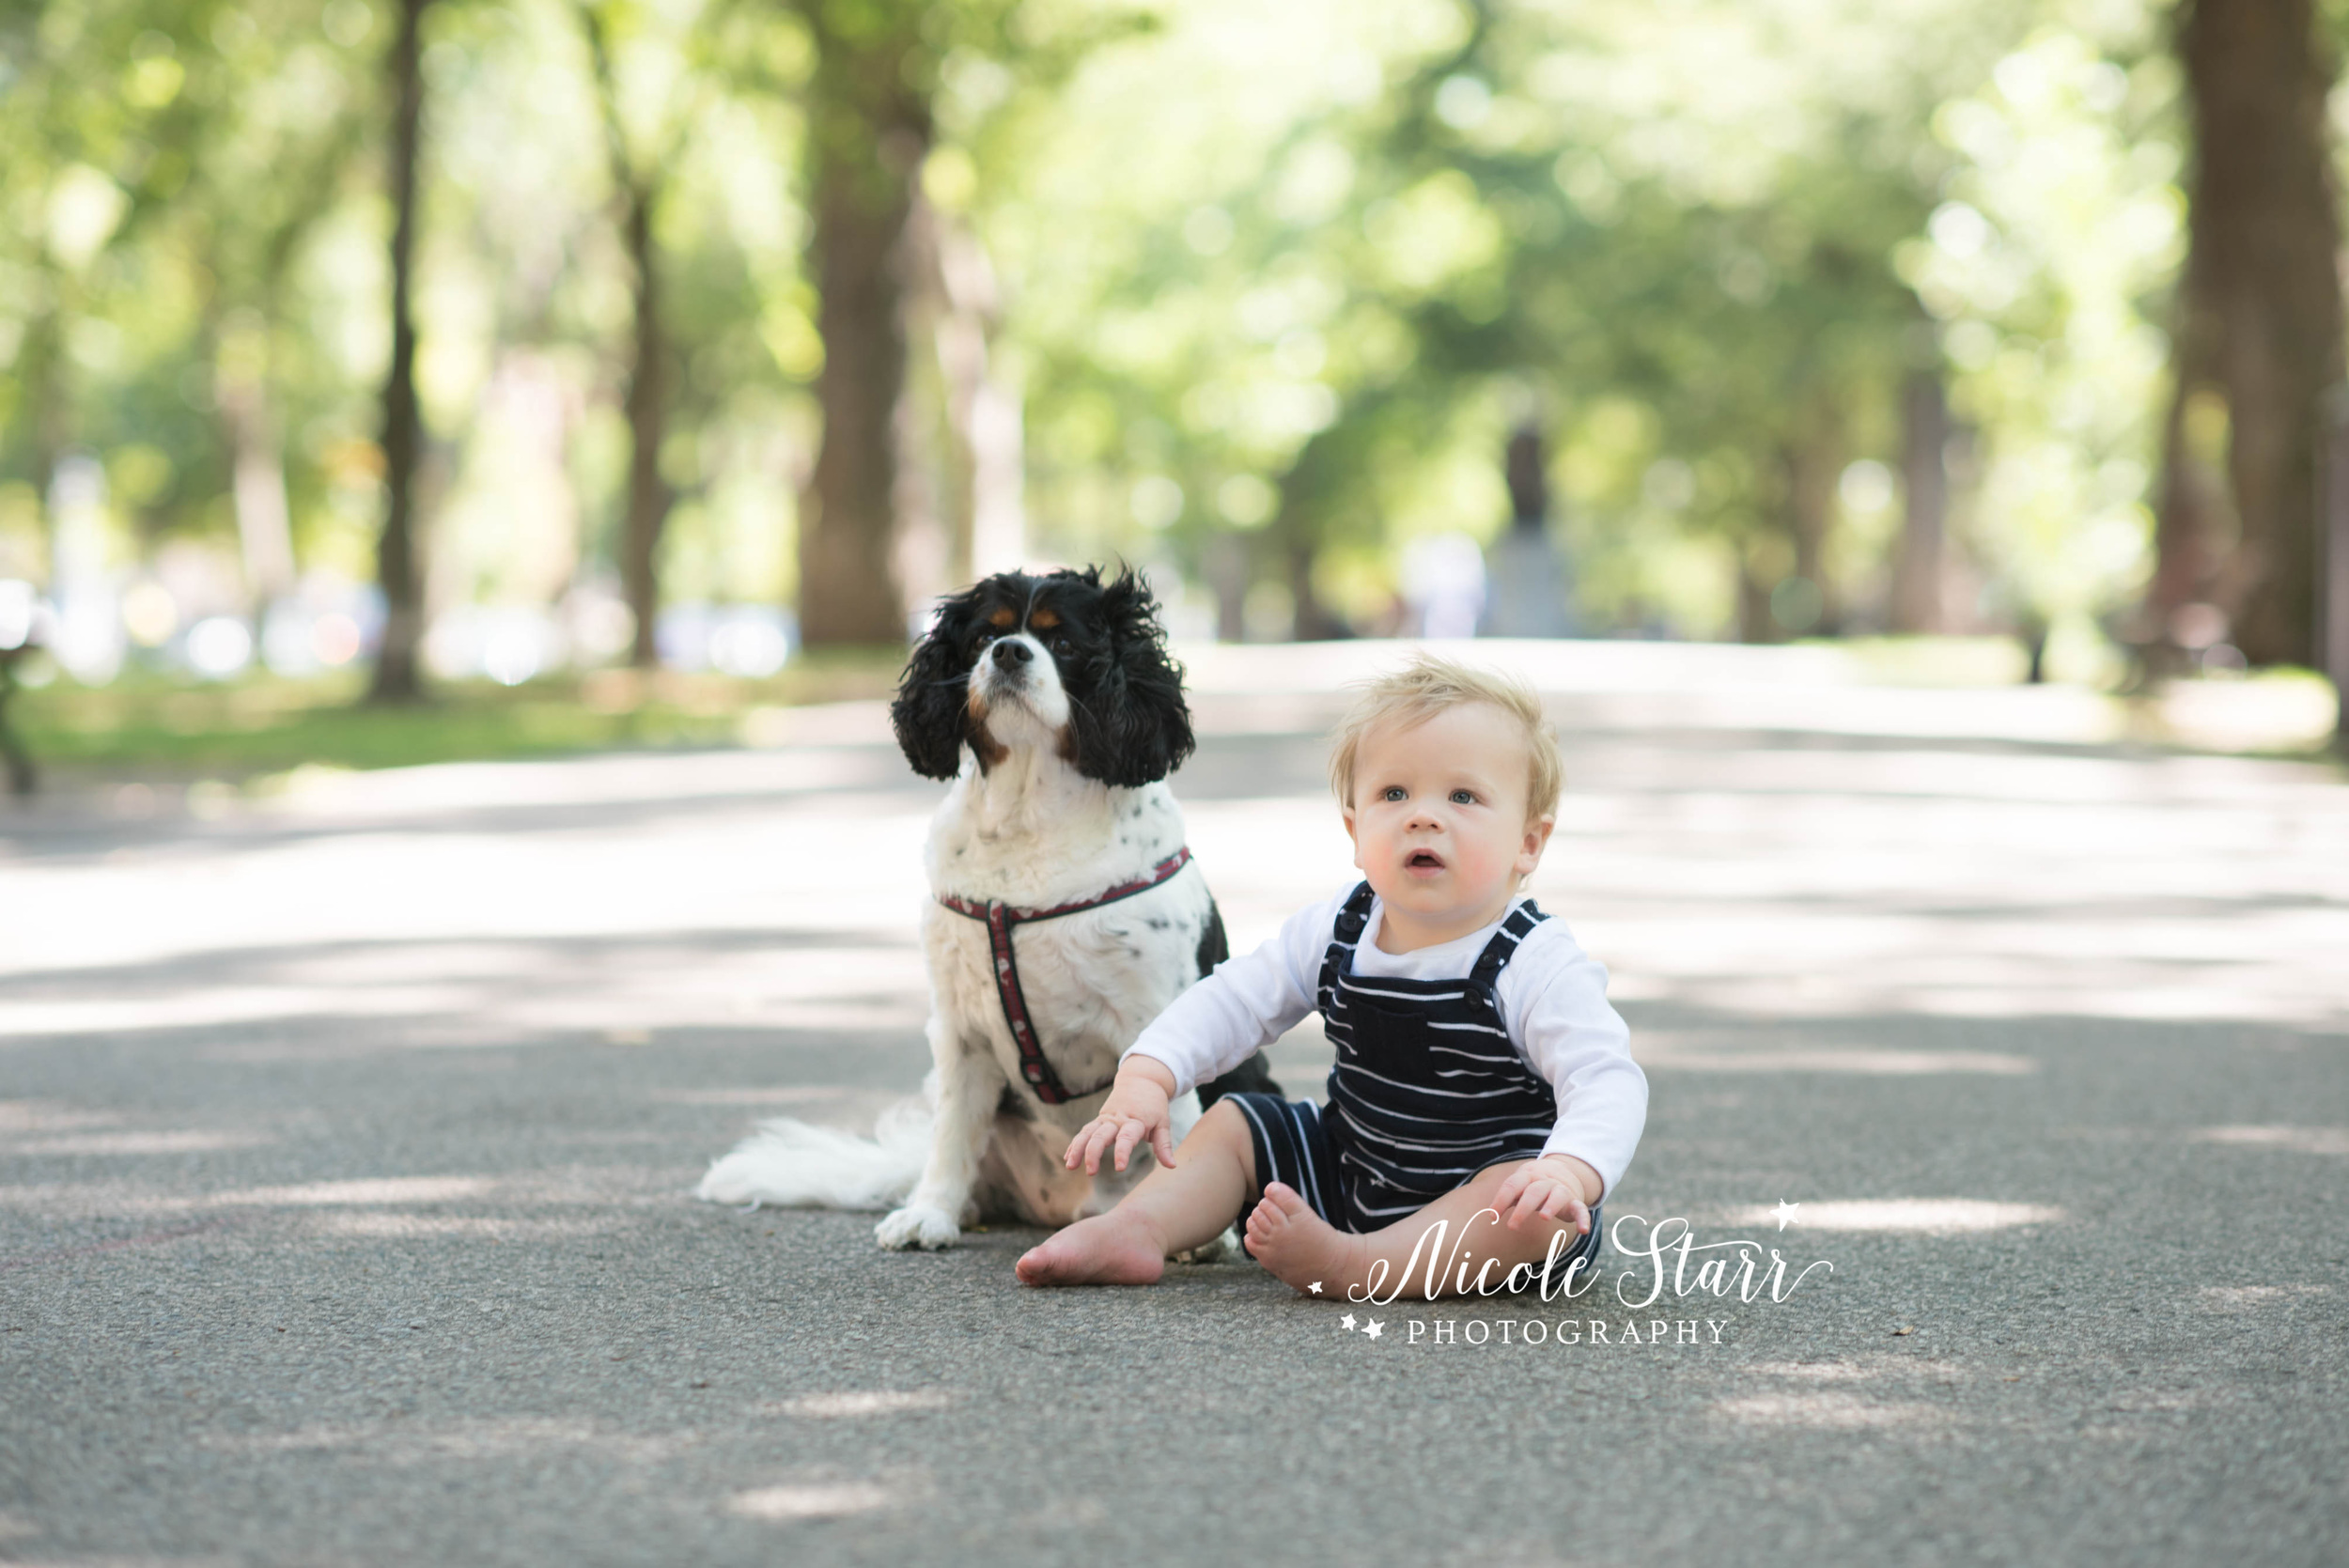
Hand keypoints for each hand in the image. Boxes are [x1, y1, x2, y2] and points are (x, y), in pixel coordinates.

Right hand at [1063, 1057, 1176, 1174]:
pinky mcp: (1099, 1119)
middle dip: (1093, 1153)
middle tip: (1091, 1172)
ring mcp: (1106, 1118)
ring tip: (1070, 1166)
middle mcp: (1117, 1120)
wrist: (1142, 1079)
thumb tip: (1171, 1166)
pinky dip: (1076, 1144)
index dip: (1122, 1152)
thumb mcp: (1163, 1123)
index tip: (1119, 1168)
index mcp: (1135, 1121)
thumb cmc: (1154, 1105)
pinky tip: (1068, 1158)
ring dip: (1077, 1148)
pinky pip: (1084, 1131)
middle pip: (1101, 1135)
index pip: (1127, 1138)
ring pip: (1087, 1133)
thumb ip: (1164, 1145)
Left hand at [1491, 1154, 1599, 1235]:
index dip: (1501, 1200)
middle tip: (1512, 1227)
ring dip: (1551, 1205)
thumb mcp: (1519, 1188)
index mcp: (1527, 1177)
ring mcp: (1561, 1191)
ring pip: (1557, 1195)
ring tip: (1544, 1217)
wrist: (1562, 1172)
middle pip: (1533, 1192)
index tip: (1492, 1216)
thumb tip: (1489, 1214)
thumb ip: (1507, 1198)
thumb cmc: (1532, 1185)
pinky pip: (1581, 1209)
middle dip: (1523, 1208)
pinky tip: (1583, 1231)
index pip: (1512, 1185)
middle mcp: (1545, 1182)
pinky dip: (1584, 1219)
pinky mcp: (1575, 1203)